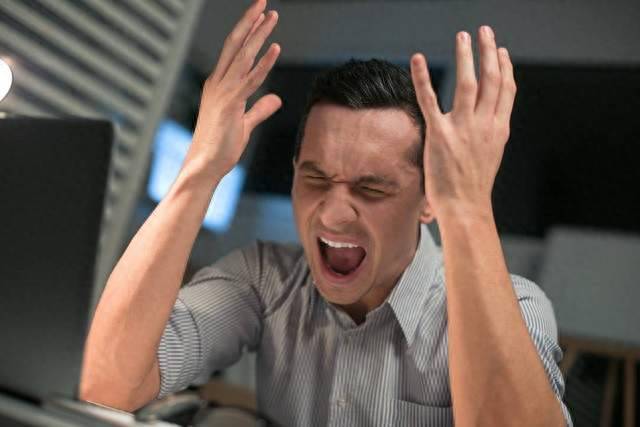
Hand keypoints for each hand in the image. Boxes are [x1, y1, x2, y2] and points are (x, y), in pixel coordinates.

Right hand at [189, 0, 281, 178]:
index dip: (246, 32)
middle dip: (250, 22)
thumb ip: (260, 109)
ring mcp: (224, 92)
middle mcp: (218, 83)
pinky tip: (275, 48)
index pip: (234, 51)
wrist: (204, 165)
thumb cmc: (220, 147)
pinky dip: (264, 62)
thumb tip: (275, 99)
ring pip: (243, 56)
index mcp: (218, 85)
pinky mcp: (232, 104)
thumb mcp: (245, 124)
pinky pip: (251, 79)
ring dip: (259, 34)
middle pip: (235, 44)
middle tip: (263, 3)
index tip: (259, 16)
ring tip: (272, 16)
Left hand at [410, 26, 515, 219]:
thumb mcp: (489, 157)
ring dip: (466, 56)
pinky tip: (417, 59)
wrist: (465, 208)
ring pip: (468, 83)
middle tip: (485, 32)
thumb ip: (487, 135)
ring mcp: (463, 129)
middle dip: (489, 52)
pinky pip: (429, 100)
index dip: (505, 68)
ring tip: (463, 37)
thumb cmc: (473, 188)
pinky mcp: (439, 135)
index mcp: (498, 130)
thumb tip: (484, 124)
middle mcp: (484, 125)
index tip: (502, 52)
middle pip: (492, 80)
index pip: (506, 91)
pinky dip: (422, 78)